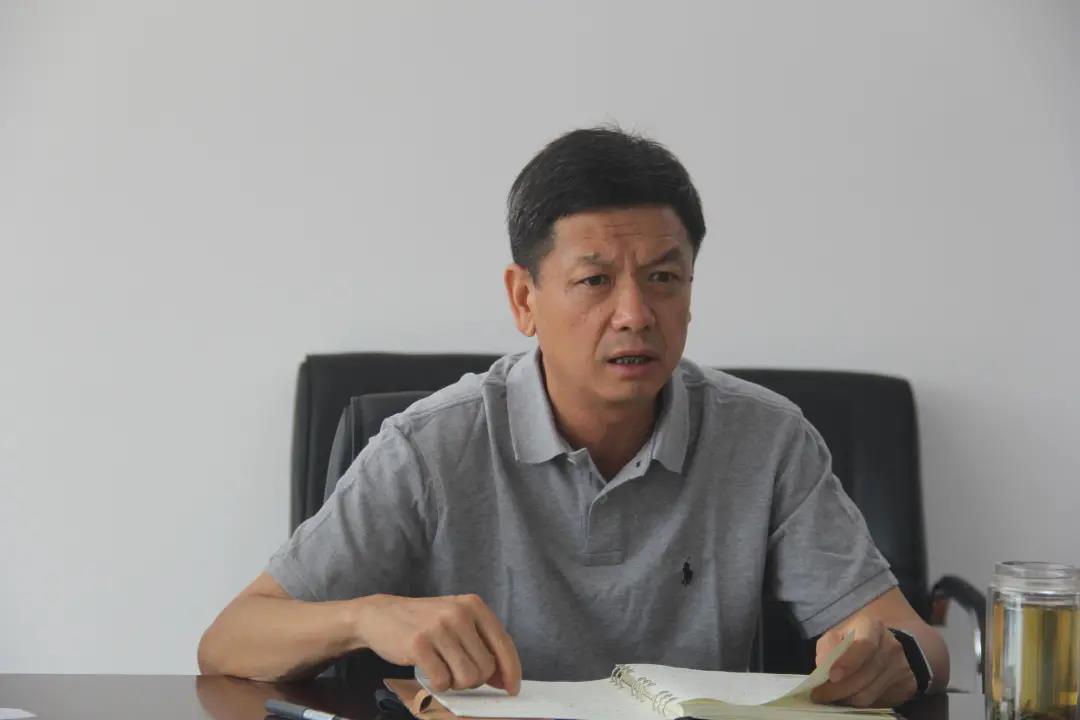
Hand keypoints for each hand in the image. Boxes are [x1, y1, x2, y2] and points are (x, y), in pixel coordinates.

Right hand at [355, 593, 521, 694]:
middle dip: (475, 679)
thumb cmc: (424, 622)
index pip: (503, 644)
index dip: (511, 671)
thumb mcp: (456, 620)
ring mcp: (439, 628)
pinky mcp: (419, 645)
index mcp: (473, 605)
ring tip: (444, 670)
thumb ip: (481, 643)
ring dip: (457, 683)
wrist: (380, 614)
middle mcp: (459, 614)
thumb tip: (504, 678)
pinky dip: (439, 685)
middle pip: (486, 667)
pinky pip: (443, 682)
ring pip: (467, 677)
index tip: (512, 689)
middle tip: (457, 671)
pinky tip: (430, 671)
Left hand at [810, 616, 916, 707]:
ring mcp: (901, 667)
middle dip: (839, 689)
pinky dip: (861, 703)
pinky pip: (879, 702)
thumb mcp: (838, 635)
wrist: (886, 647)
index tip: (832, 676)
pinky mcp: (907, 686)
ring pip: (870, 693)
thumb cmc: (855, 639)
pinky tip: (851, 697)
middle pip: (865, 675)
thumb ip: (828, 647)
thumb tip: (823, 668)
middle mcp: (891, 646)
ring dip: (847, 698)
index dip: (848, 662)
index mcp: (872, 627)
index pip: (864, 645)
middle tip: (820, 695)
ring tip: (833, 697)